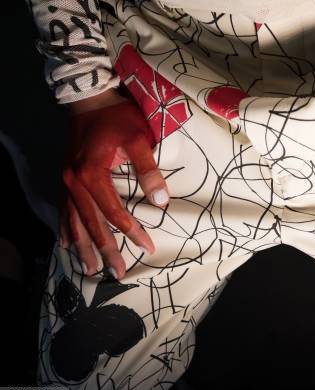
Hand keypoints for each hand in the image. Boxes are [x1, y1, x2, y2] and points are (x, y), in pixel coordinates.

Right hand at [61, 89, 168, 278]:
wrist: (89, 99)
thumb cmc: (117, 118)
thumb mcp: (138, 138)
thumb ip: (149, 169)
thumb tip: (161, 201)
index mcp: (92, 174)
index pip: (114, 213)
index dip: (132, 232)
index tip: (147, 248)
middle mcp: (74, 182)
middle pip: (90, 224)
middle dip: (104, 251)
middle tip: (116, 273)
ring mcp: (65, 181)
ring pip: (73, 222)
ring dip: (82, 247)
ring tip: (89, 269)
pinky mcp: (64, 177)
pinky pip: (62, 210)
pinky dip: (65, 228)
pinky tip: (66, 243)